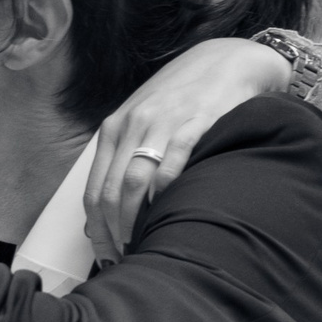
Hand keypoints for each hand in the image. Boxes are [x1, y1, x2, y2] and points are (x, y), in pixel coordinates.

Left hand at [84, 38, 289, 262]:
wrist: (226, 62)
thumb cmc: (182, 99)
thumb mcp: (142, 124)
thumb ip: (120, 163)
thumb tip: (98, 218)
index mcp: (114, 129)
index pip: (95, 190)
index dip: (96, 230)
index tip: (104, 256)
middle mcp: (133, 125)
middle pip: (111, 192)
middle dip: (113, 233)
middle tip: (124, 259)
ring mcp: (162, 124)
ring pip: (135, 183)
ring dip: (135, 222)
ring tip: (143, 245)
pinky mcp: (194, 123)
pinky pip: (172, 164)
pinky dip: (165, 193)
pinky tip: (168, 213)